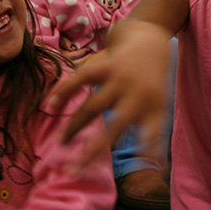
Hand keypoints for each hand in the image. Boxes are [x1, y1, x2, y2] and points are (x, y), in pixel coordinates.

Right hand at [54, 20, 171, 166]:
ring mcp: (120, 80)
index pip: (153, 135)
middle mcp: (137, 96)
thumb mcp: (161, 103)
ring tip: (61, 143)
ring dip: (74, 127)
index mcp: (154, 108)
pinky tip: (49, 105)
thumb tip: (159, 166)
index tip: (139, 170)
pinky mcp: (105, 65)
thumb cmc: (152, 80)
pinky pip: (80, 80)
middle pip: (114, 128)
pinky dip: (64, 92)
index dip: (148, 151)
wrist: (149, 38)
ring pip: (92, 107)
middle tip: (74, 171)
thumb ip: (153, 131)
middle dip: (92, 151)